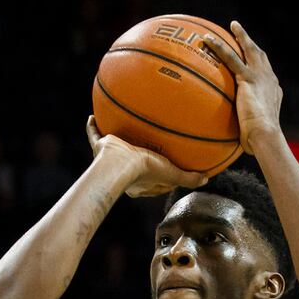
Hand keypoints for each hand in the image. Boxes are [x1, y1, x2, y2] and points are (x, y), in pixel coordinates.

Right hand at [86, 115, 207, 197]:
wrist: (121, 164)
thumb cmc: (146, 171)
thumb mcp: (173, 174)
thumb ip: (189, 178)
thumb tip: (206, 178)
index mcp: (140, 182)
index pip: (152, 178)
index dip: (160, 173)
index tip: (168, 165)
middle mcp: (124, 173)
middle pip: (132, 162)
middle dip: (138, 155)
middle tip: (144, 146)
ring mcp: (110, 158)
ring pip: (113, 148)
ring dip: (116, 139)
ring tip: (119, 128)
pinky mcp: (100, 147)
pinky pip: (94, 135)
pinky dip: (93, 127)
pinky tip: (92, 116)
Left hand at [203, 21, 282, 153]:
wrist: (265, 136)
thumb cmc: (260, 143)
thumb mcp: (254, 135)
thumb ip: (245, 132)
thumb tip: (236, 145)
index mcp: (273, 92)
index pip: (266, 74)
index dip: (259, 65)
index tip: (252, 60)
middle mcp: (270, 81)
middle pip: (261, 56)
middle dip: (252, 44)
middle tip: (242, 34)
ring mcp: (261, 77)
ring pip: (249, 50)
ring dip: (241, 37)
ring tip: (232, 26)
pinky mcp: (249, 78)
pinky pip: (231, 58)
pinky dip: (219, 47)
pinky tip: (207, 40)